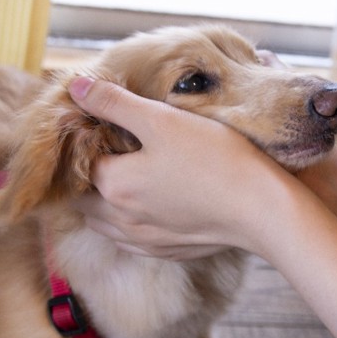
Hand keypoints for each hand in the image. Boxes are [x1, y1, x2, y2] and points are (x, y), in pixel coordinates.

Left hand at [69, 77, 295, 259]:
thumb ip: (115, 103)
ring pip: (104, 223)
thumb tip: (74, 86)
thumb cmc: (214, 158)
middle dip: (87, 176)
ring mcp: (144, 240)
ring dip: (104, 202)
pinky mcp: (167, 251)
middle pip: (85, 199)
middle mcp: (121, 220)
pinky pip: (132, 239)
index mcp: (114, 186)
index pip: (78, 164)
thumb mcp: (161, 119)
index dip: (84, 144)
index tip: (98, 128)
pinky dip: (128, 222)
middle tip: (107, 151)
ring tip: (125, 177)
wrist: (261, 208)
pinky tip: (149, 205)